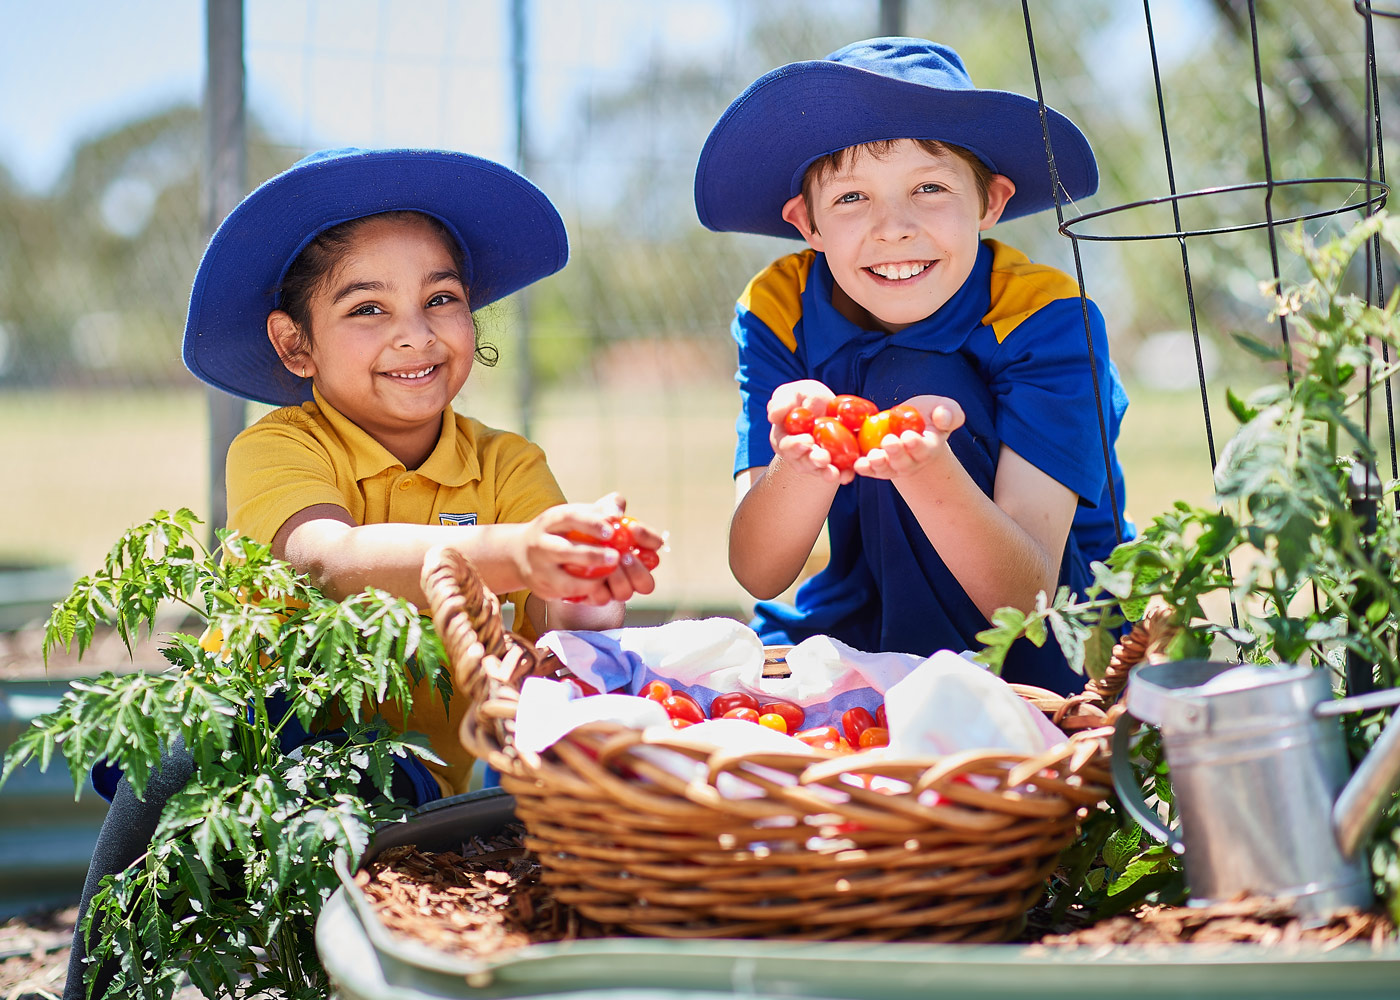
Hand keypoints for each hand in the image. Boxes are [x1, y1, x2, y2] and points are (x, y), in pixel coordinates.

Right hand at [515, 494, 660, 604]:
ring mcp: (539, 570)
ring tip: (610, 575)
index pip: (568, 518)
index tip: (611, 530)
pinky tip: (601, 587)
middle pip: (564, 551)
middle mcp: (540, 545)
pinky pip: (566, 596)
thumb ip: (600, 509)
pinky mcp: (543, 590)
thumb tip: (617, 513)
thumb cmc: (559, 531)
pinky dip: (585, 593)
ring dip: (590, 581)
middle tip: (615, 557)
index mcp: (549, 522)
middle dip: (592, 555)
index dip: (591, 523)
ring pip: (564, 581)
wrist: (520, 553)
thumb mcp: (573, 514)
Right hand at [765, 380, 852, 485]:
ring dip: (827, 473)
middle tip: (823, 458)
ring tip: (836, 474)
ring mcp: (817, 463)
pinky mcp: (836, 465)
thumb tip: (773, 416)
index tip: (807, 441)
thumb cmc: (806, 398)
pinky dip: (844, 474)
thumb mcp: (795, 393)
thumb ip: (783, 402)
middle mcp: (799, 456)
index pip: (787, 445)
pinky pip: (839, 472)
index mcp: (785, 439)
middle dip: (814, 461)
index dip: (795, 445)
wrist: (828, 407)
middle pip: (803, 463)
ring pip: (820, 471)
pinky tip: (849, 474)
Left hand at [853, 395, 964, 479]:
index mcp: (929, 448)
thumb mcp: (943, 408)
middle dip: (896, 453)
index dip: (917, 445)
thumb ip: (950, 413)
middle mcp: (912, 462)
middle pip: (904, 463)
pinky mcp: (875, 466)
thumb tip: (943, 417)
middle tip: (889, 442)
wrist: (906, 425)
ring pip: (886, 469)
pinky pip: (869, 470)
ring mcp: (892, 466)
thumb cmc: (927, 415)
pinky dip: (863, 468)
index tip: (909, 437)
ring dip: (879, 464)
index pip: (925, 449)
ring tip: (873, 456)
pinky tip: (857, 464)